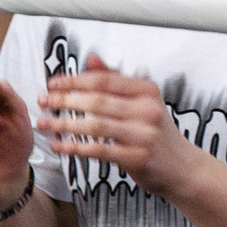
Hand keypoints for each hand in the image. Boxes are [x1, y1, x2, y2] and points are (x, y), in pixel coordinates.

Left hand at [38, 56, 192, 194]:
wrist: (183, 168)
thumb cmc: (157, 133)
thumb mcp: (143, 102)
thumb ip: (116, 81)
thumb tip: (91, 59)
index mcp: (147, 91)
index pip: (104, 80)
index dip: (75, 80)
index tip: (53, 83)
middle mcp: (147, 110)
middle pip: (97, 101)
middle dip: (64, 100)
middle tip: (43, 101)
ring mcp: (144, 135)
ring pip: (95, 125)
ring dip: (64, 124)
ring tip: (44, 123)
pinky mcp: (137, 158)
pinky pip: (99, 150)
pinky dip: (75, 148)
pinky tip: (59, 145)